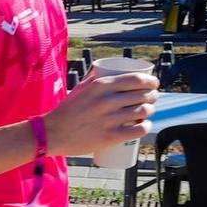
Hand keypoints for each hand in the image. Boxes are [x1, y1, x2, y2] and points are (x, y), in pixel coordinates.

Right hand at [44, 70, 158, 157]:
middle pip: (143, 95)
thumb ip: (95, 78)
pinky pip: (138, 130)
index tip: (154, 83)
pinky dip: (146, 126)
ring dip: (151, 110)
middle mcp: (108, 101)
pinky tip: (146, 125)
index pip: (136, 79)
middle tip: (152, 97)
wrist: (53, 133)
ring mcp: (110, 119)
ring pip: (143, 112)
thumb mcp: (80, 88)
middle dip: (153, 95)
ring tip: (149, 110)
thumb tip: (109, 69)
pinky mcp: (111, 137)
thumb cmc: (66, 110)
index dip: (150, 81)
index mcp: (101, 85)